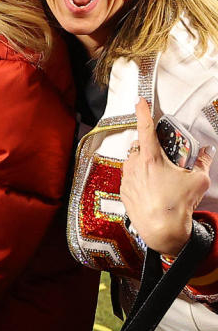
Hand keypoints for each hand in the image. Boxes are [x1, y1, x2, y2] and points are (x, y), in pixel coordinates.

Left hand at [120, 99, 213, 255]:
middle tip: (163, 155)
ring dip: (143, 162)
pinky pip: (129, 177)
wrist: (162, 229)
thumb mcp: (197, 180)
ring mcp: (126, 178)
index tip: (139, 101)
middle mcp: (134, 165)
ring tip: (158, 175)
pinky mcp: (123, 190)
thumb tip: (206, 152)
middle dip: (149, 146)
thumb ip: (202, 162)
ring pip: (132, 161)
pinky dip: (139, 177)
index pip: (145, 128)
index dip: (143, 112)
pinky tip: (151, 188)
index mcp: (151, 158)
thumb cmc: (179, 205)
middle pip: (139, 146)